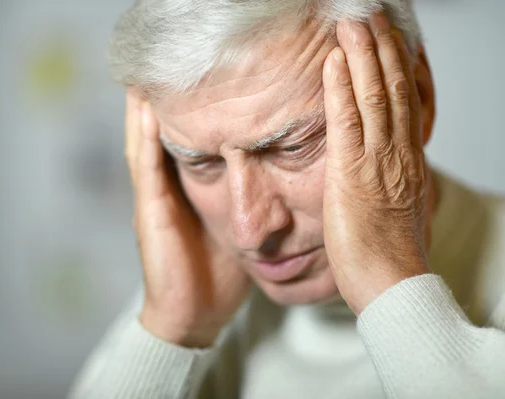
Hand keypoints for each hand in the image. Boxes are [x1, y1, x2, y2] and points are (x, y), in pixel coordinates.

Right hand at [125, 91, 250, 347]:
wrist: (193, 316)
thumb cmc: (215, 276)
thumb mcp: (233, 230)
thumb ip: (242, 204)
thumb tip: (272, 180)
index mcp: (184, 194)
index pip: (183, 145)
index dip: (185, 114)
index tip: (195, 82)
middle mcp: (164, 191)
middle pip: (159, 137)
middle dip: (159, 102)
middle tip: (163, 64)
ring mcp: (153, 200)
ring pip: (145, 144)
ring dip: (144, 110)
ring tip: (147, 74)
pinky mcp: (150, 214)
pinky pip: (146, 169)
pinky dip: (145, 138)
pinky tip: (147, 111)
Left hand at [322, 13, 431, 315]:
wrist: (392, 284)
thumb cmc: (390, 254)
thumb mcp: (398, 208)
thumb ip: (392, 182)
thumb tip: (388, 172)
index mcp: (407, 161)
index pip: (406, 103)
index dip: (397, 68)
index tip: (387, 42)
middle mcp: (398, 154)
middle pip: (394, 90)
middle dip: (381, 49)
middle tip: (371, 17)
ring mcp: (378, 162)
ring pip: (374, 96)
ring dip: (362, 56)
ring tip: (352, 24)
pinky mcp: (353, 175)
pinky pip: (347, 122)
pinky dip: (341, 88)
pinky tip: (334, 63)